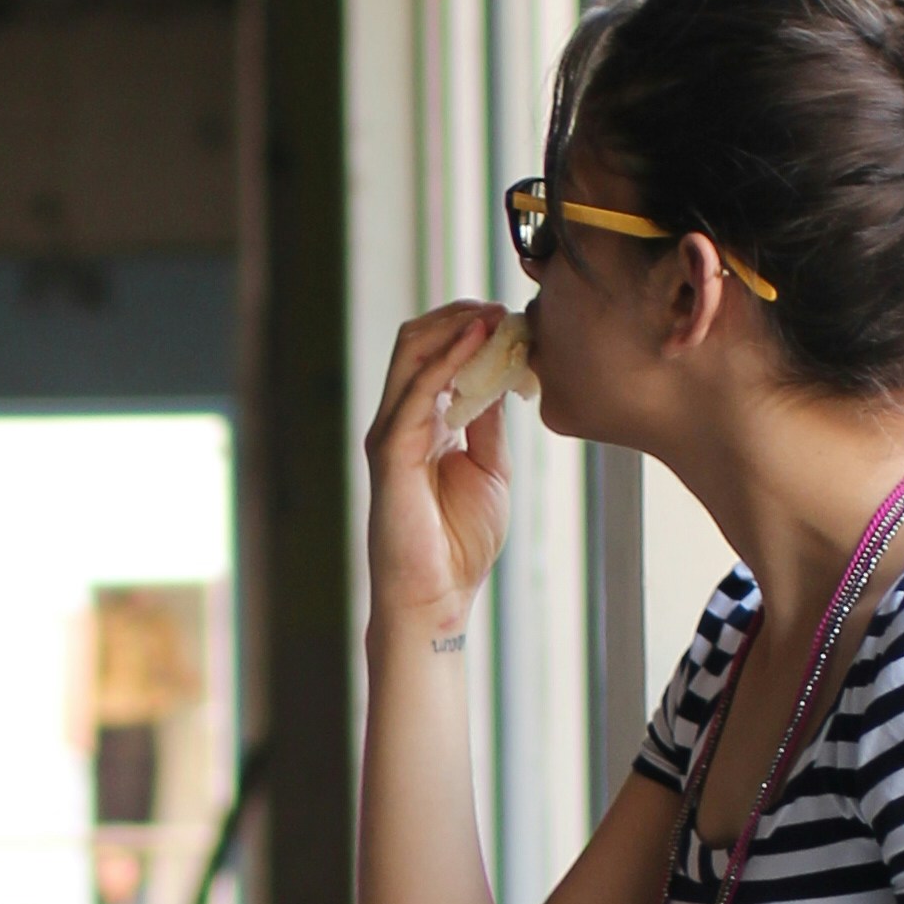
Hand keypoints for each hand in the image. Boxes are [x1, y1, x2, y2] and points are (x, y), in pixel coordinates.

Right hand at [365, 305, 516, 639]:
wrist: (438, 597)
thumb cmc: (460, 542)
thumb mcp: (488, 467)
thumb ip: (487, 421)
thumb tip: (503, 374)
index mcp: (420, 422)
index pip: (432, 352)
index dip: (469, 327)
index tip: (512, 317)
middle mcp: (398, 420)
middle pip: (416, 340)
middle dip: (460, 315)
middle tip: (504, 306)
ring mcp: (391, 433)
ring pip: (411, 354)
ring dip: (456, 327)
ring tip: (495, 314)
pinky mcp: (392, 453)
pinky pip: (417, 393)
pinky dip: (449, 361)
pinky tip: (479, 343)